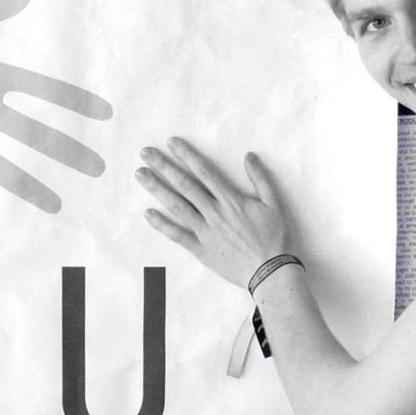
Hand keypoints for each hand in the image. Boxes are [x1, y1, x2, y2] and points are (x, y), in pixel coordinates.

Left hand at [136, 138, 291, 288]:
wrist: (270, 271)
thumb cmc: (274, 238)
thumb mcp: (274, 204)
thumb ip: (260, 179)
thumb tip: (249, 156)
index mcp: (231, 200)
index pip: (204, 171)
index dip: (186, 155)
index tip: (171, 143)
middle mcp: (214, 213)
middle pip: (184, 185)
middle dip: (164, 166)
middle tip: (145, 153)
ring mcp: (205, 231)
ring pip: (177, 206)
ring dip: (157, 189)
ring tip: (141, 175)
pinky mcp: (200, 249)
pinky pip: (177, 235)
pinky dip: (162, 224)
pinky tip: (147, 213)